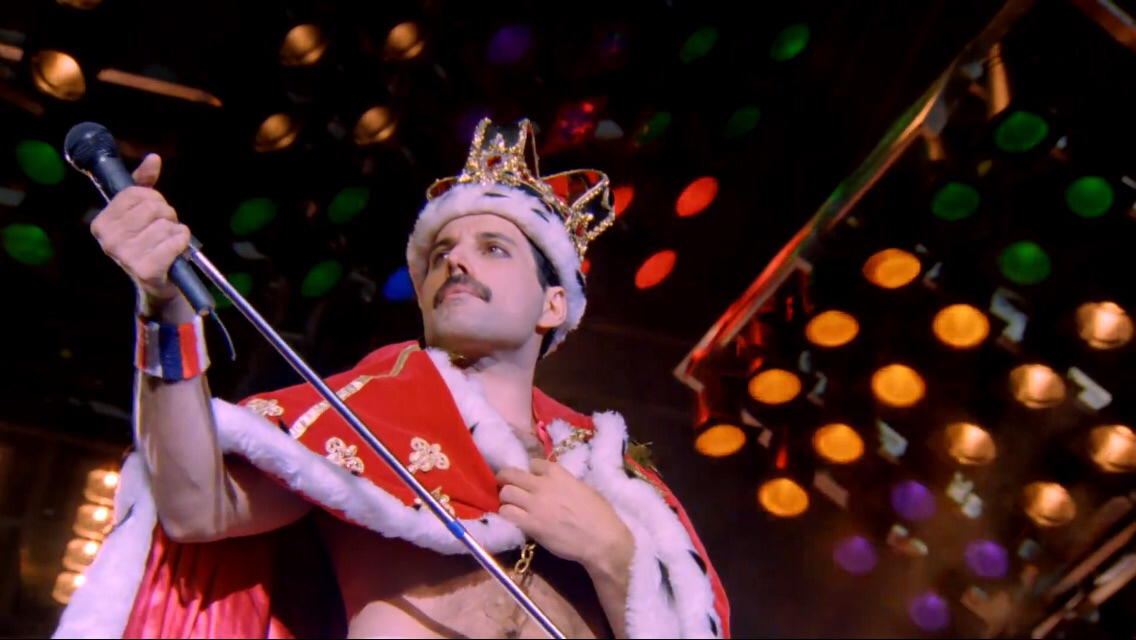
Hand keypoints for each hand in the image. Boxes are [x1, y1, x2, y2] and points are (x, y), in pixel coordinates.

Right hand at [89, 154, 188, 304]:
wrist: (157, 283)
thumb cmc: (149, 242)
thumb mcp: (143, 211)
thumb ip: (145, 183)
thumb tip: (153, 159)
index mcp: (101, 223)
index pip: (135, 193)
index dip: (154, 198)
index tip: (154, 212)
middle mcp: (108, 240)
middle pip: (152, 206)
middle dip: (167, 214)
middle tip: (164, 228)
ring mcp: (125, 256)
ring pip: (166, 224)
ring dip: (176, 231)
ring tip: (169, 243)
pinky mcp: (146, 270)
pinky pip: (175, 240)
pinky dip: (183, 242)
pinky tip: (176, 251)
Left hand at [497, 459, 632, 573]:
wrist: (601, 539)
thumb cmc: (600, 514)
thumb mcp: (583, 487)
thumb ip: (564, 482)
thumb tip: (554, 484)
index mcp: (557, 473)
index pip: (533, 463)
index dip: (530, 472)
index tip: (532, 480)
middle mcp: (542, 485)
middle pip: (510, 475)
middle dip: (506, 480)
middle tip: (507, 487)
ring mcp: (534, 504)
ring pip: (505, 494)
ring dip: (506, 499)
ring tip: (511, 505)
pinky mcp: (529, 524)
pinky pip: (506, 513)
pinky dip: (506, 514)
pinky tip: (513, 519)